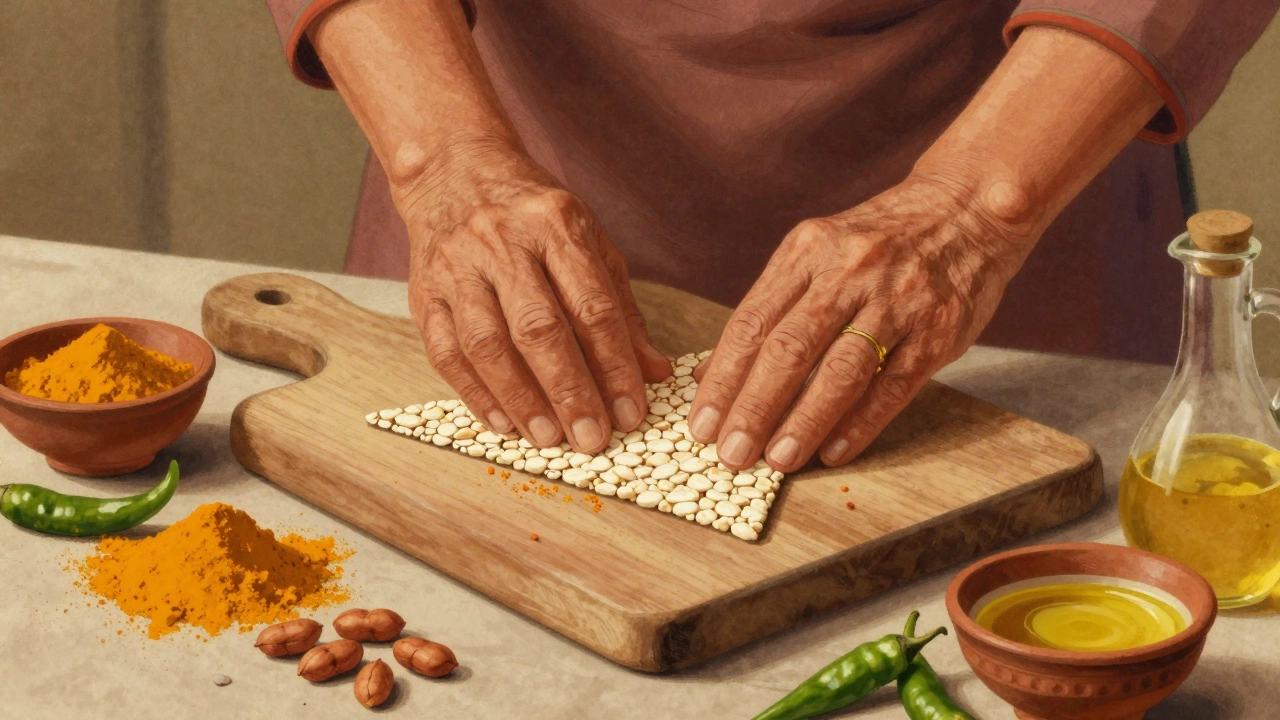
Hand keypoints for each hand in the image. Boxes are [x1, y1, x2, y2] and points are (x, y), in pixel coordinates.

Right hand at [399, 141, 671, 452]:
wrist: (454, 169)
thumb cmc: (532, 214)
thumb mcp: (588, 241)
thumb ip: (620, 308)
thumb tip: (654, 372)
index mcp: (556, 224)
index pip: (592, 305)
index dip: (615, 365)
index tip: (632, 411)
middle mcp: (503, 242)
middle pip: (539, 327)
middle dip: (569, 390)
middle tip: (591, 439)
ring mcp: (457, 266)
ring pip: (488, 343)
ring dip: (521, 398)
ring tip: (549, 438)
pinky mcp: (423, 291)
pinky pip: (446, 351)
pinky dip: (475, 392)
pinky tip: (503, 422)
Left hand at [688, 173, 1033, 470]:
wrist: (965, 208)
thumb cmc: (877, 241)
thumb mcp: (816, 253)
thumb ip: (770, 308)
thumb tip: (711, 374)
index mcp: (807, 250)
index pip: (752, 322)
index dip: (723, 379)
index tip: (700, 424)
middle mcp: (849, 270)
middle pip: (789, 348)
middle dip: (754, 408)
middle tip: (730, 454)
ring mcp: (898, 299)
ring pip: (841, 370)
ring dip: (804, 421)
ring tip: (777, 460)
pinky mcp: (939, 328)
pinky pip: (894, 384)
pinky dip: (860, 423)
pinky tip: (833, 452)